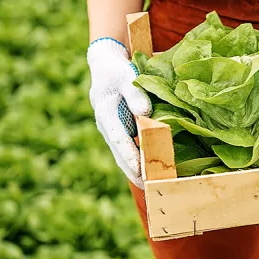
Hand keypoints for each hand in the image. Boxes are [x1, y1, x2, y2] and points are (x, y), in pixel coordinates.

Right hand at [87, 37, 151, 188]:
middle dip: (134, 173)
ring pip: (123, 156)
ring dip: (136, 172)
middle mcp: (106, 127)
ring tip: (153, 188)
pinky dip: (138, 163)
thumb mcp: (125, 77)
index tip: (141, 171)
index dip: (130, 157)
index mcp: (105, 114)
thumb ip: (135, 93)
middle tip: (150, 189)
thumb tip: (145, 112)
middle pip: (120, 155)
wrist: (105, 69)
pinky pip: (128, 151)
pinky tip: (152, 173)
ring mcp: (112, 132)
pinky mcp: (119, 133)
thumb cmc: (117, 71)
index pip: (119, 140)